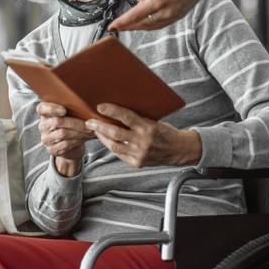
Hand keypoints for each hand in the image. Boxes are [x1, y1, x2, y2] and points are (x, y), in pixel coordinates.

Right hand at [37, 102, 92, 176]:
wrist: (71, 145)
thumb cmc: (71, 125)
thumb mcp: (70, 114)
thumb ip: (72, 107)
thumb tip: (86, 102)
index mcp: (45, 113)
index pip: (42, 108)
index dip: (52, 108)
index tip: (64, 110)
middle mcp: (43, 126)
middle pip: (57, 122)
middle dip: (75, 123)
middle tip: (89, 123)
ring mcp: (46, 139)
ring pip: (63, 133)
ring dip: (79, 132)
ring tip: (90, 130)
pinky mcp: (52, 149)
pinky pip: (66, 144)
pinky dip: (78, 140)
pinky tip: (86, 137)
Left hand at [86, 104, 201, 167]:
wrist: (179, 150)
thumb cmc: (166, 132)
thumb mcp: (155, 120)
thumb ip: (138, 118)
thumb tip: (117, 110)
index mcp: (149, 128)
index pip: (127, 117)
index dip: (112, 111)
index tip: (100, 106)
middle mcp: (144, 142)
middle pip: (115, 133)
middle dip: (100, 126)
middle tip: (89, 121)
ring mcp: (140, 154)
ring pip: (114, 145)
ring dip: (102, 137)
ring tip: (95, 130)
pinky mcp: (137, 163)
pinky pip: (119, 154)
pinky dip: (111, 146)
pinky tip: (105, 140)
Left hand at [107, 0, 220, 32]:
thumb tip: (140, 4)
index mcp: (158, 1)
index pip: (134, 16)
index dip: (121, 23)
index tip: (111, 27)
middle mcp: (166, 12)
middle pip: (142, 25)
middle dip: (128, 27)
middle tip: (117, 27)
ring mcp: (174, 16)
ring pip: (152, 27)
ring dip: (139, 27)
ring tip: (129, 26)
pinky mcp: (179, 16)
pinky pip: (161, 24)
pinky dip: (150, 25)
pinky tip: (145, 22)